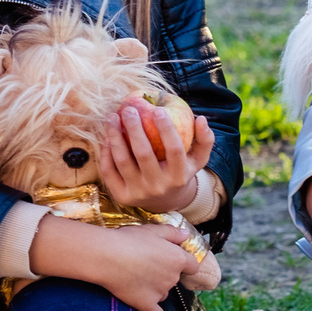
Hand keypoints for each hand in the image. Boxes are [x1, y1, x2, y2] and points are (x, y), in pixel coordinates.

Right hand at [28, 214, 199, 310]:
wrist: (103, 255)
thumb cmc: (125, 238)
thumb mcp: (152, 228)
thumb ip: (171, 233)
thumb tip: (185, 239)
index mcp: (177, 257)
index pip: (193, 264)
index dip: (185, 264)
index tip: (178, 265)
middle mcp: (171, 276)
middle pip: (174, 279)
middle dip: (163, 275)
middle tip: (144, 267)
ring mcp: (159, 293)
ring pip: (162, 294)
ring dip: (153, 290)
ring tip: (133, 279)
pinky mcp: (145, 306)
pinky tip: (140, 307)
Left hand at [98, 102, 212, 214]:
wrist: (165, 201)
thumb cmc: (181, 171)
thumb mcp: (197, 159)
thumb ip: (205, 139)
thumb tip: (201, 119)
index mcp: (179, 177)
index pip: (174, 150)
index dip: (167, 129)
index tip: (158, 109)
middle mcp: (158, 187)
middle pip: (144, 154)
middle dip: (135, 128)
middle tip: (129, 109)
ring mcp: (138, 193)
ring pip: (123, 161)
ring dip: (115, 137)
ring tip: (113, 117)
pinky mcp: (122, 196)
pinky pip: (110, 171)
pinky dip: (106, 153)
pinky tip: (107, 137)